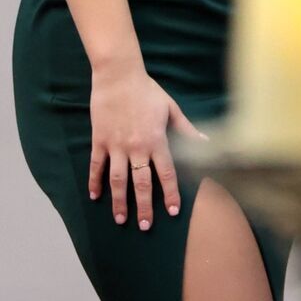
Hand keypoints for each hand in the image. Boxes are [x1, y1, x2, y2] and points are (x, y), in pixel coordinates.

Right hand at [88, 62, 205, 228]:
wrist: (118, 75)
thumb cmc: (147, 90)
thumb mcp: (171, 109)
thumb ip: (187, 129)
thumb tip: (206, 142)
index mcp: (157, 141)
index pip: (166, 174)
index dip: (170, 194)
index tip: (173, 211)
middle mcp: (136, 147)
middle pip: (141, 183)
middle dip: (144, 207)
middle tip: (145, 226)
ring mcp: (116, 145)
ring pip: (117, 180)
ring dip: (119, 201)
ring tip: (120, 219)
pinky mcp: (100, 140)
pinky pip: (96, 165)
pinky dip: (95, 181)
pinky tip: (94, 196)